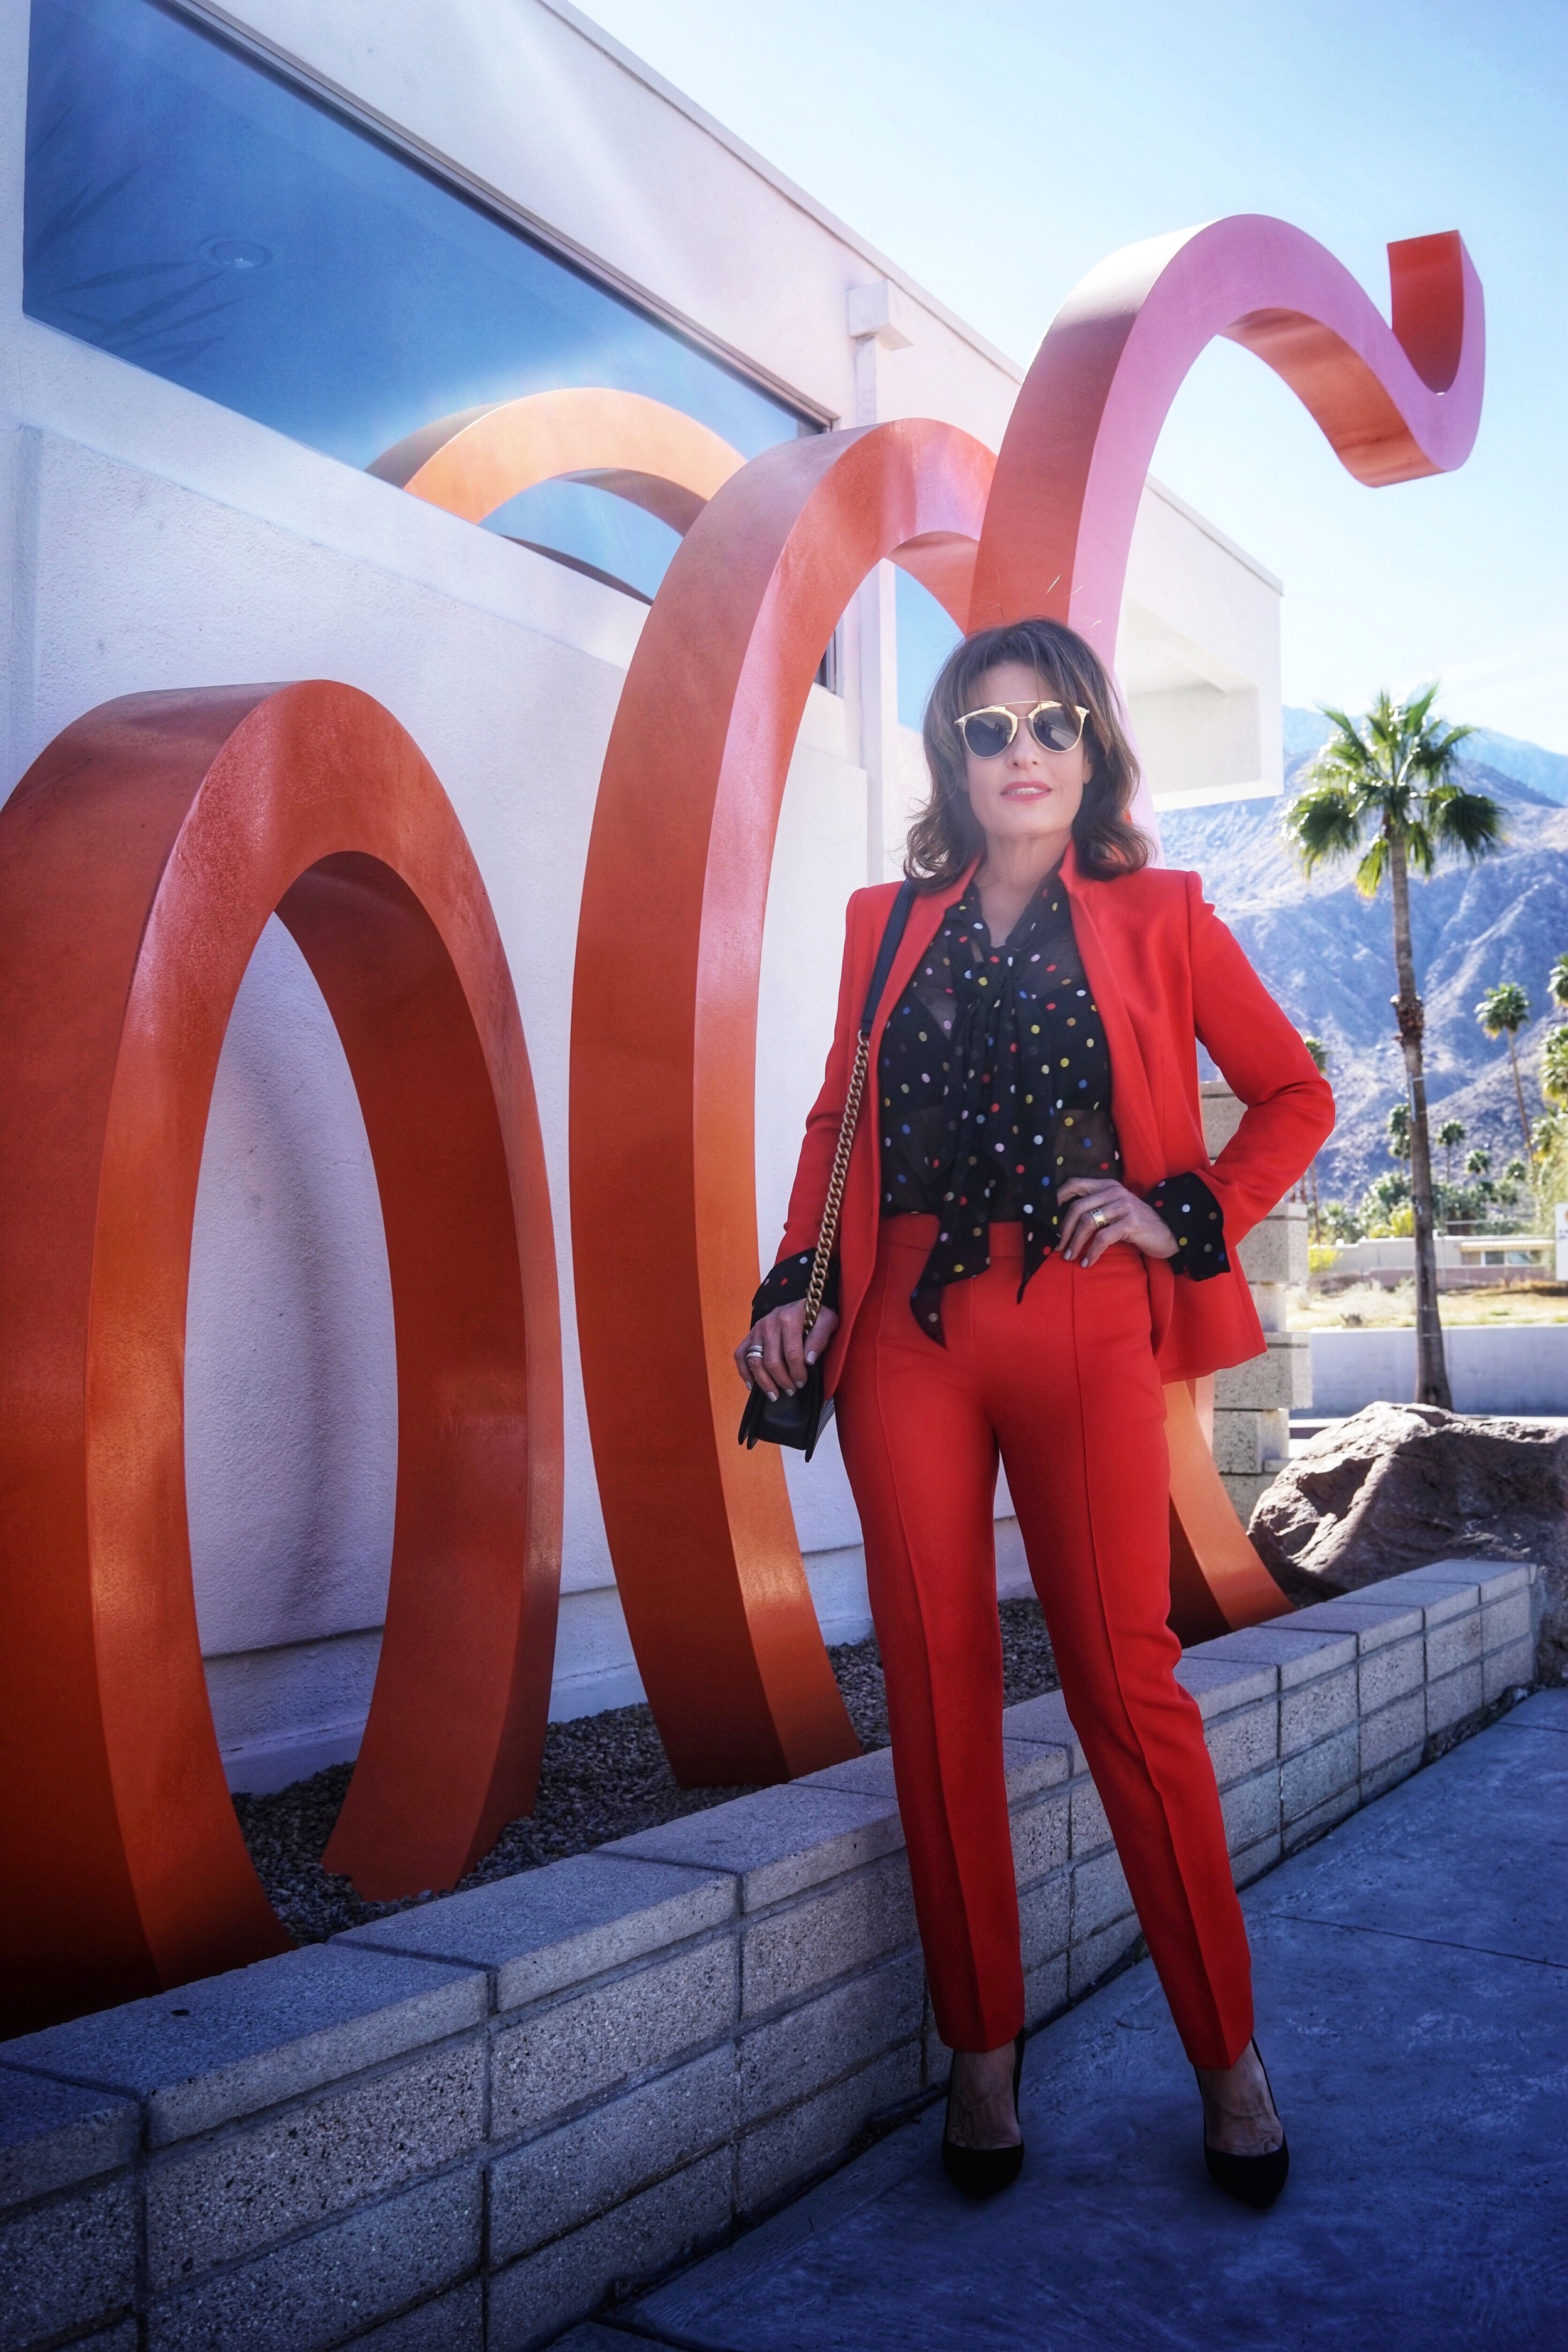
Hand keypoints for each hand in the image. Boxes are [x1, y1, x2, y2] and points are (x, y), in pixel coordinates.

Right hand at [734, 1299, 839, 1399]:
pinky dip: (744, 1371)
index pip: (792, 1353)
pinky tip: (751, 1385)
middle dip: (782, 1380)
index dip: (797, 1372)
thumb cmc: (816, 1314)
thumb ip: (820, 1338)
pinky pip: (740, 1354)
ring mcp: (758, 1328)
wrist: (801, 1303)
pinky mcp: (750, 1333)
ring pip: (754, 1360)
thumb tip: (809, 1360)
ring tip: (774, 1394)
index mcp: (790, 1318)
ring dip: (764, 1381)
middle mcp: (770, 1322)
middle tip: (791, 1390)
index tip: (802, 1383)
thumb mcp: (828, 1321)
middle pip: (771, 1360)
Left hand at [1057, 1177, 1176, 1268]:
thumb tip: (1064, 1222)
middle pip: (1077, 1207)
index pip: (1075, 1184)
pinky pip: (1103, 1237)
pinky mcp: (1131, 1223)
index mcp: (1108, 1186)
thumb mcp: (1116, 1211)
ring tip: (1069, 1257)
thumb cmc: (1137, 1225)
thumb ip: (1096, 1208)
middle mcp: (1114, 1192)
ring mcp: (1124, 1206)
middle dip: (1063, 1230)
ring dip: (1075, 1243)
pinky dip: (1092, 1252)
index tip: (1047, 1216)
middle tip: (1058, 1247)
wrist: (1170, 1232)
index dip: (1058, 1197)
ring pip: (1087, 1222)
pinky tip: (1087, 1262)